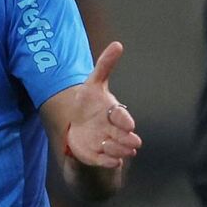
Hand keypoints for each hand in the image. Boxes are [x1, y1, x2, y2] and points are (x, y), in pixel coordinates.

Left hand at [66, 42, 141, 167]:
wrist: (78, 125)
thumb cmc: (89, 103)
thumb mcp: (93, 83)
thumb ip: (105, 65)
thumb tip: (118, 44)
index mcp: (115, 113)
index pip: (124, 118)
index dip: (126, 121)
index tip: (128, 125)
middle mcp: (115, 131)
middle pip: (127, 138)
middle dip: (126, 140)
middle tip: (123, 139)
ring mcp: (109, 144)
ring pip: (120, 152)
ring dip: (116, 150)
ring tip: (105, 144)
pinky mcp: (100, 156)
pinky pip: (108, 162)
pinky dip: (108, 162)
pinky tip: (105, 158)